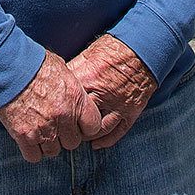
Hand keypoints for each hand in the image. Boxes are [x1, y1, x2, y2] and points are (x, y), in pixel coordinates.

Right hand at [0, 50, 108, 162]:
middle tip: (56, 126)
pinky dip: (32, 151)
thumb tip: (74, 96)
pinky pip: (34, 156)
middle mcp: (64, 117)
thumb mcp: (63, 70)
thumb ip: (72, 89)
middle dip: (65, 136)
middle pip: (73, 142)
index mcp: (77, 100)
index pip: (94, 127)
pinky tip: (29, 139)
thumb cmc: (34, 62)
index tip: (77, 123)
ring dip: (48, 144)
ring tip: (40, 131)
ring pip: (54, 151)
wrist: (8, 64)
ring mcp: (44, 129)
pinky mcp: (24, 136)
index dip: (86, 126)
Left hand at [67, 34, 157, 149]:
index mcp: (88, 78)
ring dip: (86, 136)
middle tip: (62, 128)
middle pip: (79, 118)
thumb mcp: (87, 55)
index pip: (67, 99)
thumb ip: (73, 70)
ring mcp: (117, 105)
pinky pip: (117, 132)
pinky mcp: (130, 112)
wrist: (142, 50)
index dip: (57, 107)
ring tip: (78, 136)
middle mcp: (102, 94)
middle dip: (69, 125)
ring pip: (98, 129)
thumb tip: (57, 80)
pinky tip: (96, 144)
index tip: (52, 112)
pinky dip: (105, 141)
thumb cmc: (113, 50)